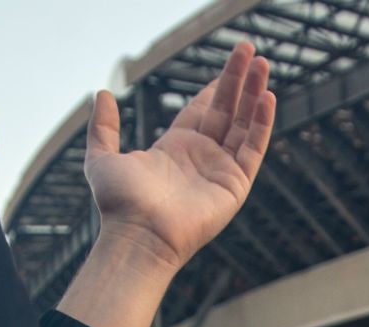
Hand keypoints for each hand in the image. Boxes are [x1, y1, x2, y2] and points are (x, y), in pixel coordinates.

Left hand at [84, 43, 274, 275]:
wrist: (138, 234)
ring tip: (263, 64)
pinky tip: (266, 97)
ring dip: (254, 94)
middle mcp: (201, 158)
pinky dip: (262, 123)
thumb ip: (103, 127)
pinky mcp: (235, 184)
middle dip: (238, 81)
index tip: (230, 66)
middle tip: (250, 51)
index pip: (202, 111)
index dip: (216, 88)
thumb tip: (102, 94)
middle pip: (226, 110)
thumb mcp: (101, 157)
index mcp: (175, 149)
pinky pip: (253, 148)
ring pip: (244, 124)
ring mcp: (221, 170)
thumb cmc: (119, 204)